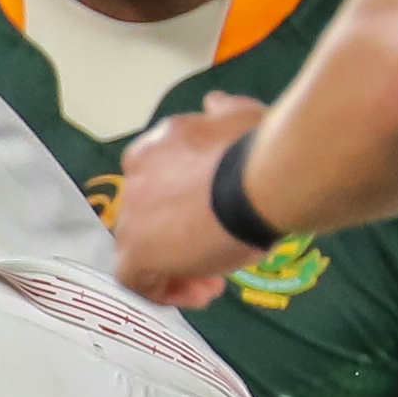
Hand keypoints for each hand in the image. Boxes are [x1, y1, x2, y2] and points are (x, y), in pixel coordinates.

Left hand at [108, 93, 274, 309]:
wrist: (264, 179)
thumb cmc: (260, 149)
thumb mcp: (241, 117)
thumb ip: (223, 113)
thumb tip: (214, 103)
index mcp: (155, 148)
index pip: (154, 182)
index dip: (179, 204)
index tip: (211, 216)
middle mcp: (134, 178)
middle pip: (147, 217)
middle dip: (178, 238)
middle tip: (214, 250)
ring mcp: (133, 215)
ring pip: (141, 249)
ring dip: (175, 266)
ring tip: (212, 280)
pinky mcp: (138, 251)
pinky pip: (138, 281)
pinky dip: (165, 291)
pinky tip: (200, 293)